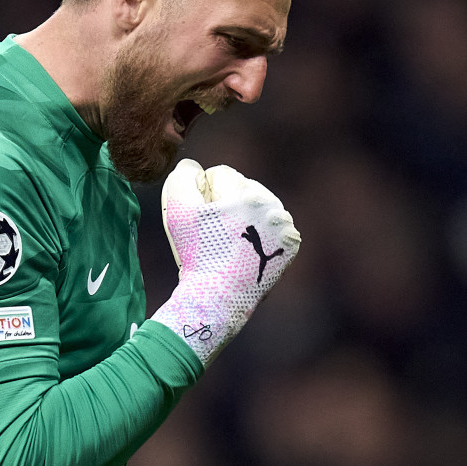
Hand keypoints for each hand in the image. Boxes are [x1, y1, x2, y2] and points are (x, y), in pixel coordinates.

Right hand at [149, 159, 300, 366]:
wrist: (216, 297)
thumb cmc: (194, 253)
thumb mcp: (176, 208)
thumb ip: (183, 175)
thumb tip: (195, 168)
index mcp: (247, 192)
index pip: (220, 175)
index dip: (203, 194)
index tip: (200, 220)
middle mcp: (272, 206)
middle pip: (243, 190)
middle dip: (227, 203)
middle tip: (214, 232)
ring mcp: (285, 227)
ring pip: (259, 208)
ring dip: (244, 217)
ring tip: (229, 241)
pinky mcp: (290, 246)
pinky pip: (272, 228)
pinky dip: (260, 235)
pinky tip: (245, 249)